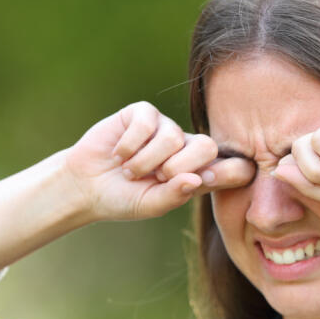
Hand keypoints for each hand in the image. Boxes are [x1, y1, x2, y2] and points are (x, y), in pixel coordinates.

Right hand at [66, 101, 254, 220]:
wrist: (85, 185)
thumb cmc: (122, 199)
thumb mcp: (149, 205)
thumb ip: (174, 195)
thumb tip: (197, 179)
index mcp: (197, 173)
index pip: (234, 168)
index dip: (229, 172)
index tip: (204, 181)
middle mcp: (186, 148)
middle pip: (207, 146)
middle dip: (178, 166)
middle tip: (156, 177)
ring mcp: (165, 128)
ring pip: (172, 137)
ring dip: (145, 160)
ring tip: (129, 171)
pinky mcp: (143, 113)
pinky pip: (147, 123)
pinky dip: (129, 144)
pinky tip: (118, 154)